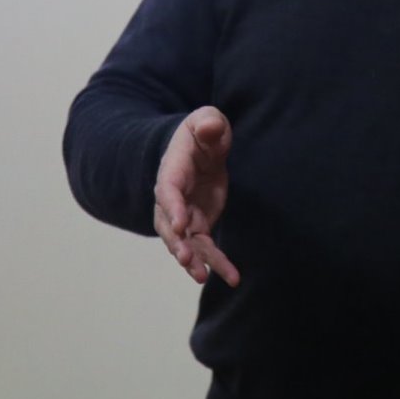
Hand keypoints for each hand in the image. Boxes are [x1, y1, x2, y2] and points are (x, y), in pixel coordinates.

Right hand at [153, 107, 238, 286]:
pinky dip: (216, 263)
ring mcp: (184, 215)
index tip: (181, 225)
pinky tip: (231, 278)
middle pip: (168, 225)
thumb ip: (208, 124)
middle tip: (186, 258)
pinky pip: (205, 248)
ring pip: (185, 243)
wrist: (201, 150)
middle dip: (176, 243)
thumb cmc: (203, 133)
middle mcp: (172, 199)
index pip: (168, 192)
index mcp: (172, 171)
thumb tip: (210, 128)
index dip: (173, 208)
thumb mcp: (207, 121)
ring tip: (203, 277)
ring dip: (194, 260)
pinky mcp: (198, 226)